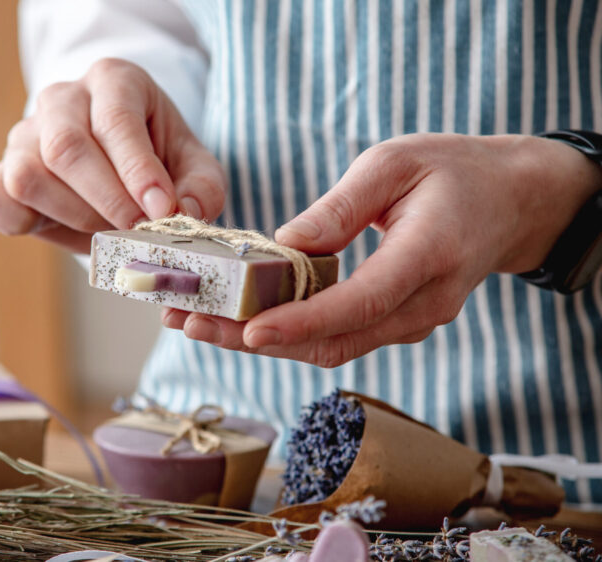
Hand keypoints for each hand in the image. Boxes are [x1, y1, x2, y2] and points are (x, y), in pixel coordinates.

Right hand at [0, 58, 225, 253]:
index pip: (115, 120)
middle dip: (106, 201)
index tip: (161, 212)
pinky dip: (12, 220)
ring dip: (71, 216)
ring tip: (106, 230)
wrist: (122, 168)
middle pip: (65, 148)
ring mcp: (23, 135)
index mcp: (114, 81)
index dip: (137, 172)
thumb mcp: (195, 169)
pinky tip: (50, 227)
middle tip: (137, 232)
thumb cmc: (160, 163)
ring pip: (27, 176)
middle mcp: (62, 100)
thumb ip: (202, 190)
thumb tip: (186, 214)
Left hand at [163, 133, 601, 366]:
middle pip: (333, 339)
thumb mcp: (395, 163)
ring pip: (331, 347)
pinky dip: (288, 332)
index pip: (359, 303)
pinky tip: (241, 317)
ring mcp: (413, 321)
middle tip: (190, 323)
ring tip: (198, 322)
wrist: (508, 203)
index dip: (302, 321)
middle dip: (257, 338)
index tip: (249, 329)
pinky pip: (338, 336)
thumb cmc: (453, 171)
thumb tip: (285, 245)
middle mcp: (424, 304)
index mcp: (429, 256)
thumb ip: (342, 208)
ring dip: (263, 340)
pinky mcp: (396, 322)